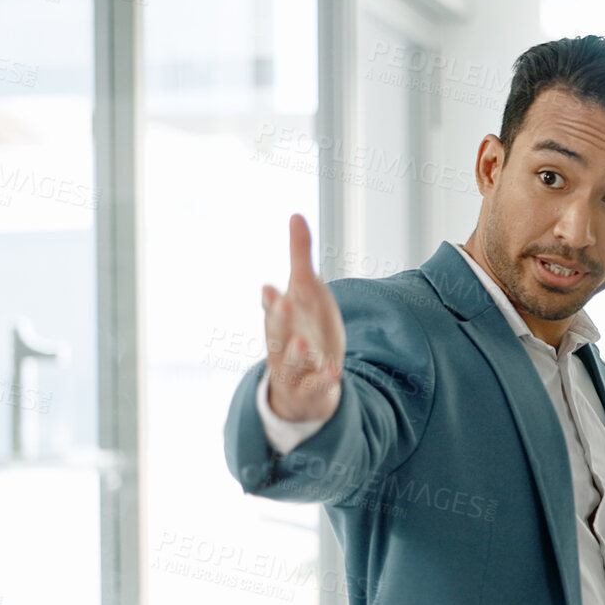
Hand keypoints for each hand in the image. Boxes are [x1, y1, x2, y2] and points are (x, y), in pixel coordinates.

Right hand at [261, 214, 343, 421]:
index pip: (273, 309)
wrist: (303, 385)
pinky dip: (323, 380)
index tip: (271, 288)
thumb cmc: (304, 328)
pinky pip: (316, 386)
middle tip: (282, 302)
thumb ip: (300, 256)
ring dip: (295, 352)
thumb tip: (296, 215)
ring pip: (290, 362)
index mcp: (281, 320)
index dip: (272, 301)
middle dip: (278, 319)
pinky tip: (334, 371)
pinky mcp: (312, 389)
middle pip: (276, 333)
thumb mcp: (306, 291)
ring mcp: (295, 370)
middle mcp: (282, 344)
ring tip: (301, 342)